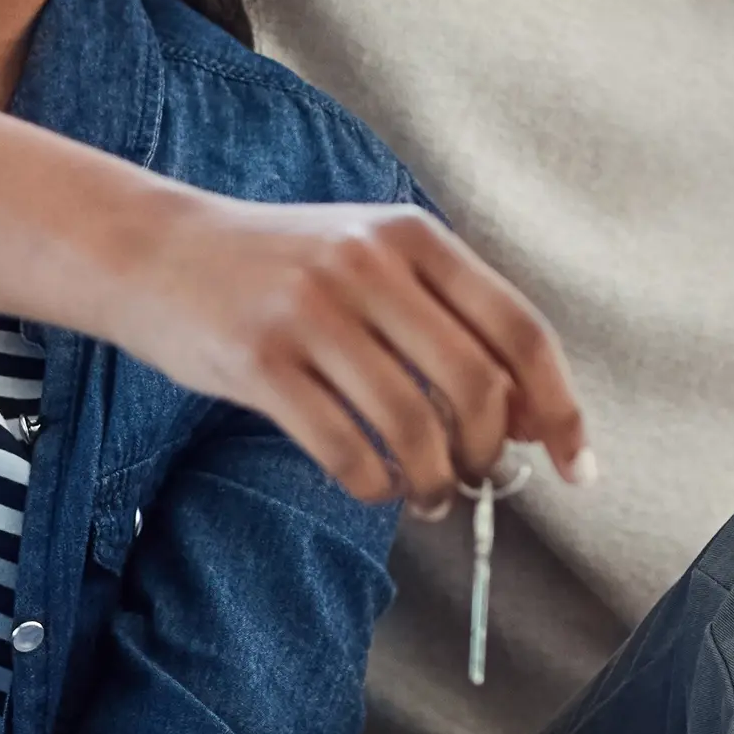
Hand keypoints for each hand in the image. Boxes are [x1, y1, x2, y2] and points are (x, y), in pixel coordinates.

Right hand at [96, 193, 589, 510]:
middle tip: (474, 480)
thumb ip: (446, 319)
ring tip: (427, 495)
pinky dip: (373, 485)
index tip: (577, 464)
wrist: (156, 250)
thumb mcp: (369, 259)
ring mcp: (312, 311)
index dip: (559, 405)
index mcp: (412, 237)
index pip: (519, 329)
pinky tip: (371, 484)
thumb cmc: (280, 268)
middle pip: (475, 388)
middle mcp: (369, 265)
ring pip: (413, 428)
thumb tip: (528, 415)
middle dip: (488, 455)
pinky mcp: (260, 360)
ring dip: (434, 482)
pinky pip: (344, 449)